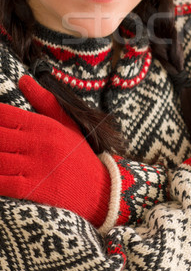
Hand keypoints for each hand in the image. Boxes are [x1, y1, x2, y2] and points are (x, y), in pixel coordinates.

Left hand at [0, 75, 109, 226]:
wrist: (100, 190)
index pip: (5, 115)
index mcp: (45, 125)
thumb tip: (23, 79)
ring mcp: (35, 167)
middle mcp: (38, 143)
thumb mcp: (67, 124)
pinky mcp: (32, 190)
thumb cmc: (79, 156)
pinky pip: (2, 183)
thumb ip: (44, 101)